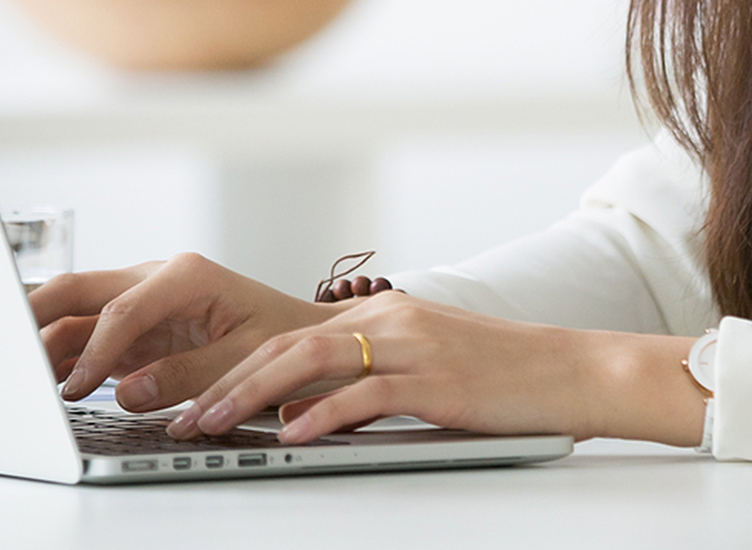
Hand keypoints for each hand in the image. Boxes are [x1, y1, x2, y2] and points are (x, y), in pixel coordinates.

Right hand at [28, 252, 333, 411]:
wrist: (302, 336)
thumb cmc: (282, 337)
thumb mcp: (245, 357)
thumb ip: (186, 375)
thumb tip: (128, 392)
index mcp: (184, 275)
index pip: (122, 310)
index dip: (93, 351)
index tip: (75, 389)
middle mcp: (155, 280)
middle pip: (78, 289)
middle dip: (35, 314)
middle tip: (0, 346)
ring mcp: (140, 302)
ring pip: (74, 314)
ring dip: (43, 340)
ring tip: (15, 375)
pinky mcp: (135, 328)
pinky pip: (87, 337)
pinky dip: (62, 356)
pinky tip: (42, 381)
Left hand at [166, 291, 708, 446]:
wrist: (573, 371)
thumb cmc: (502, 378)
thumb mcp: (424, 368)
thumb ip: (365, 382)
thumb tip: (303, 414)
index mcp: (380, 314)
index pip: (285, 338)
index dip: (228, 368)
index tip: (189, 400)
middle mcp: (387, 319)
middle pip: (282, 345)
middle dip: (220, 382)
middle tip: (179, 417)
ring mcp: (411, 345)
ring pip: (308, 363)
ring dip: (250, 395)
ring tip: (212, 424)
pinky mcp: (435, 379)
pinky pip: (364, 395)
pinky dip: (320, 417)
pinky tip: (290, 436)